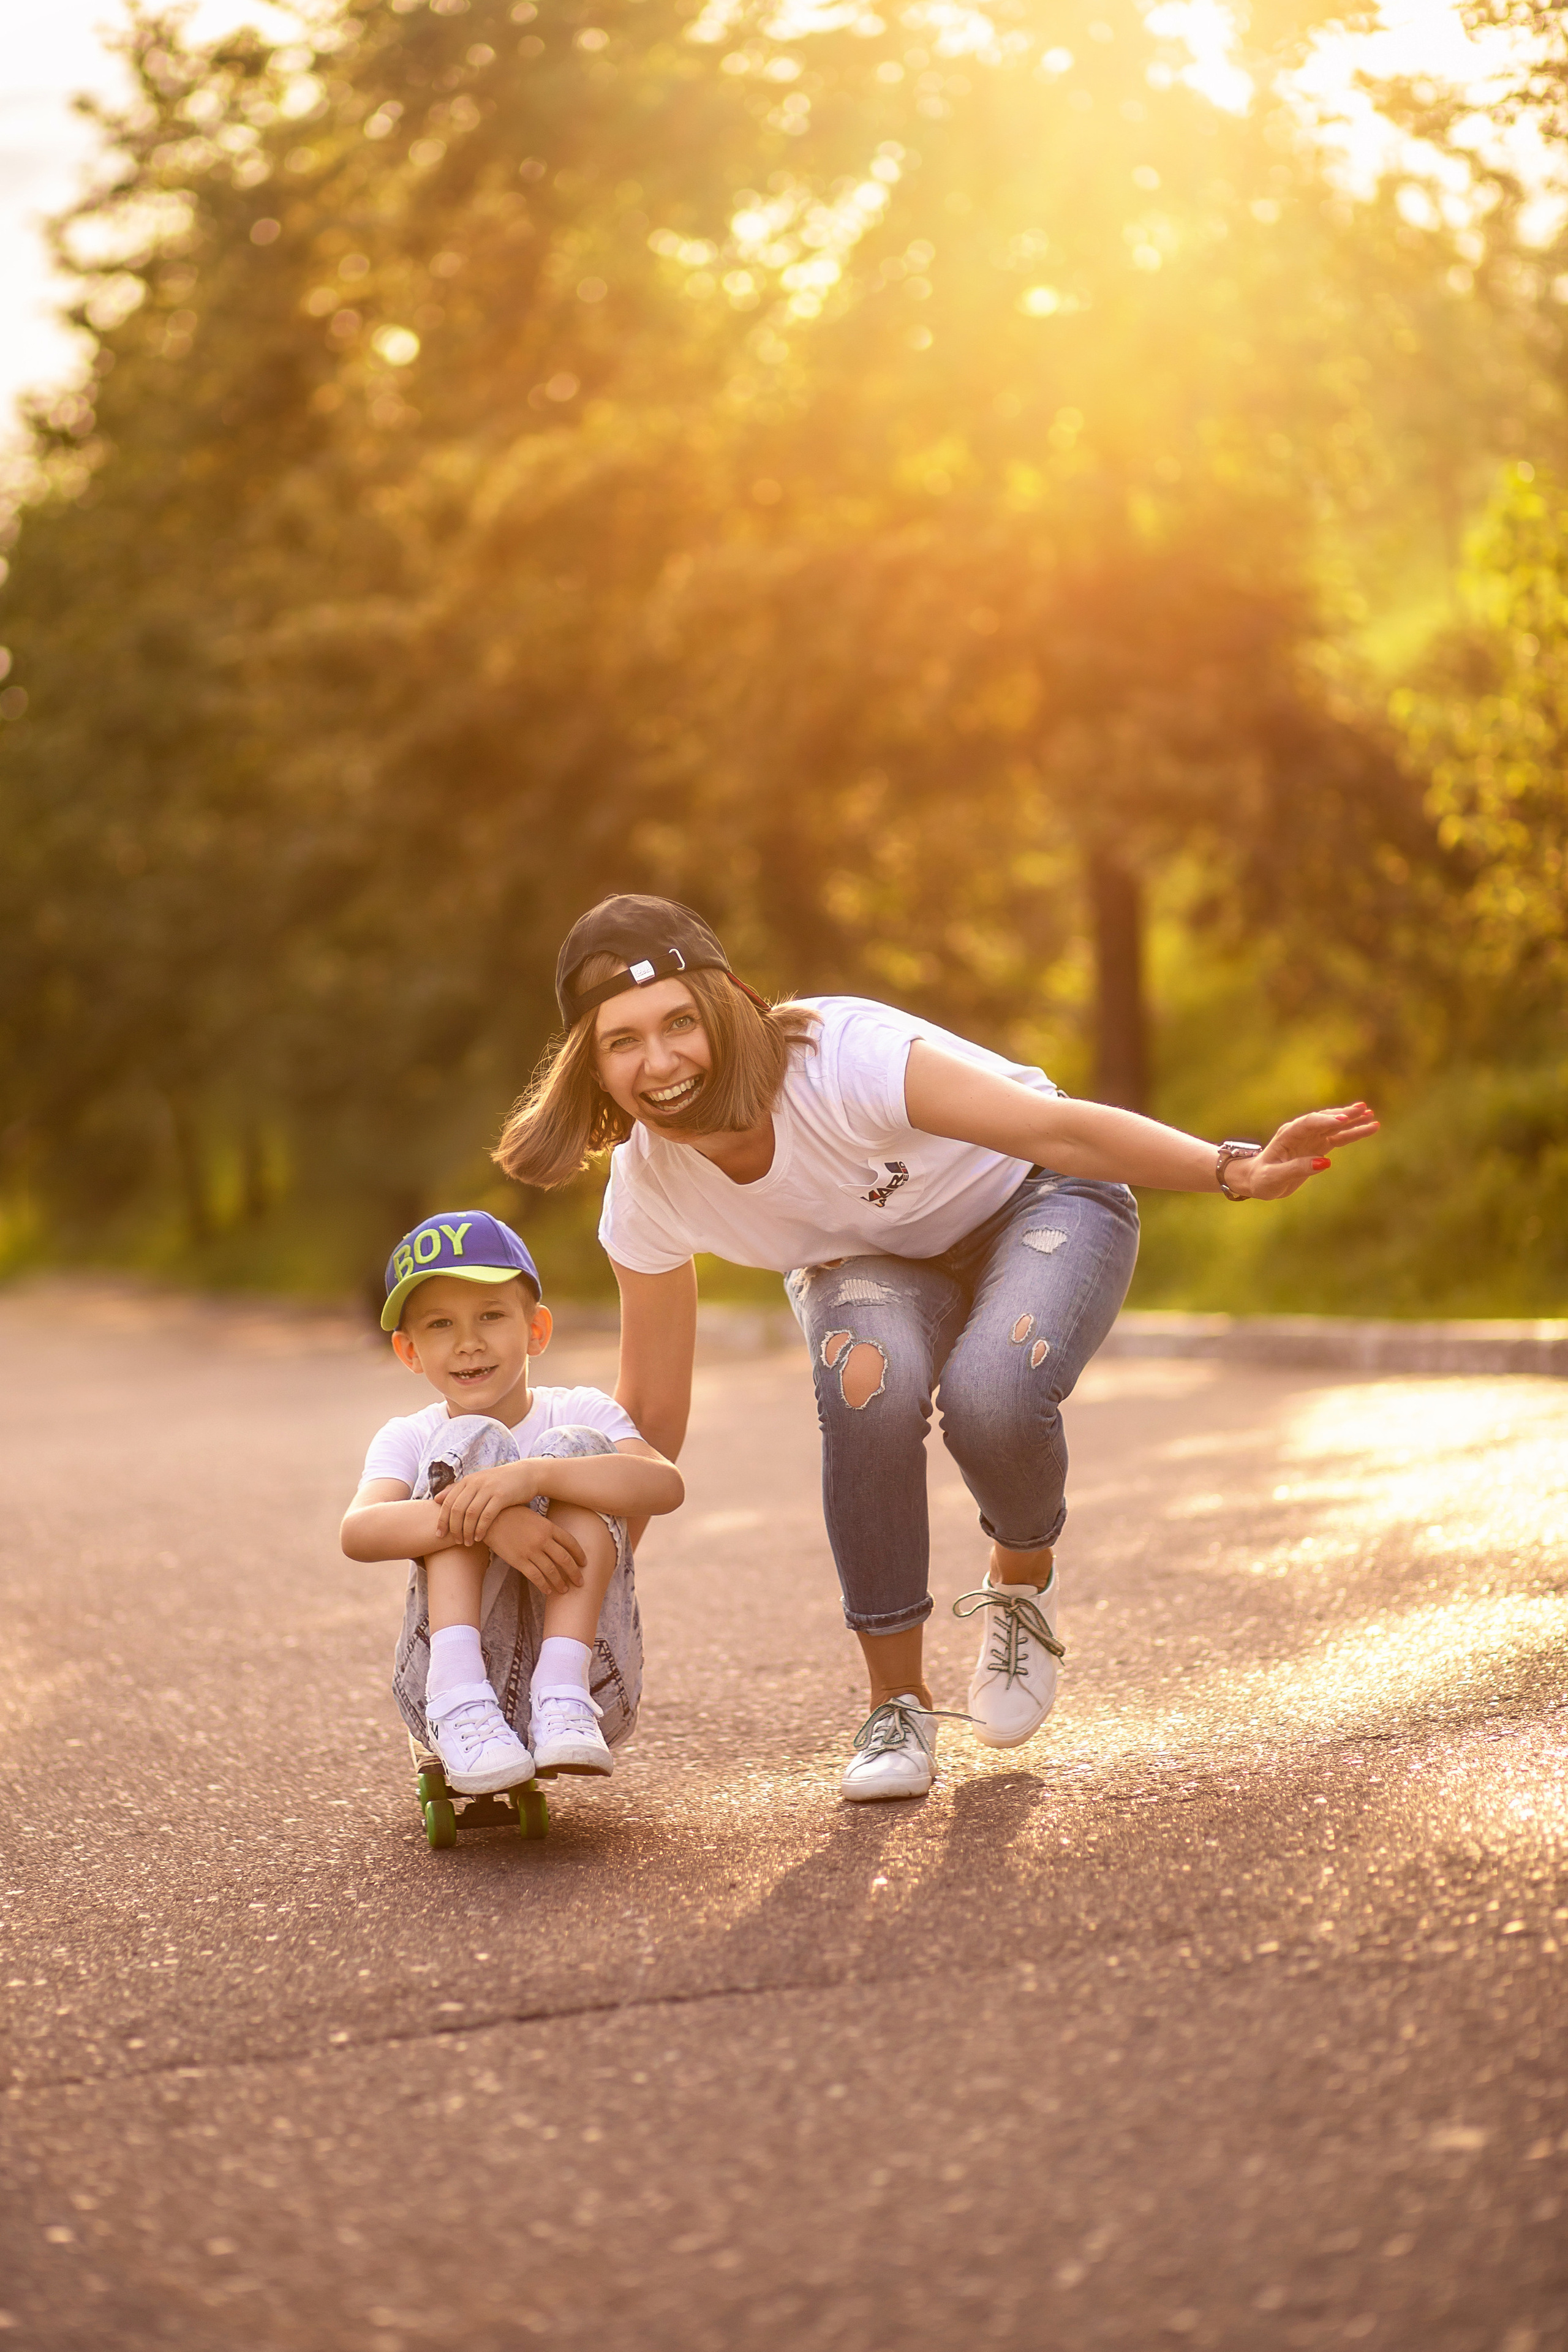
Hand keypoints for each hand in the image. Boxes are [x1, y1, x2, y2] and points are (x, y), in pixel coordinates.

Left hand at [434, 1462, 538, 1546]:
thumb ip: (457, 1490)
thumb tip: (436, 1499)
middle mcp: (476, 1483)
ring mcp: (489, 1489)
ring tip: (467, 1543)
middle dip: (454, 1528)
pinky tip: (479, 1538)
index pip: (447, 1502)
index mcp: (468, 1480)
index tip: (439, 1535)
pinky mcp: (502, 1496)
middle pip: (457, 1509)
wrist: (527, 1474)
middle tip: (456, 1541)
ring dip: (466, 1531)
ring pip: (470, 1514)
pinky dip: (480, 1529)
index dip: (441, 1520)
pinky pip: (487, 1515)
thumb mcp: (478, 1482)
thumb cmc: (500, 1482)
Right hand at [482, 1502, 586, 1596]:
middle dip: (575, 1573)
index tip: (584, 1563)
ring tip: (565, 1590)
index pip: (571, 1543)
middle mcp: (543, 1539)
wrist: (490, 1518)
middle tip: (581, 1583)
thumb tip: (558, 1540)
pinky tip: (548, 1591)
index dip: (579, 1555)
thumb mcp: (534, 1517)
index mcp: (549, 1527)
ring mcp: (531, 1551)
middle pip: (565, 1559)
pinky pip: (535, 1576)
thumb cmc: (512, 1514)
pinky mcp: (519, 1560)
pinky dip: (544, 1585)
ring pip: (551, 1571)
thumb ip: (547, 1528)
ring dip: (560, 1582)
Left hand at [1236, 1102, 1379, 1200]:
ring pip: (1335, 1127)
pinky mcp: (1318, 1146)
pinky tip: (1369, 1127)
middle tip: (1363, 1109)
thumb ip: (1297, 1169)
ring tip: (1371, 1115)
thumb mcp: (1274, 1177)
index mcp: (1287, 1135)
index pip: (1308, 1123)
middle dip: (1343, 1115)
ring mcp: (1311, 1138)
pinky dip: (1353, 1133)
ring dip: (1353, 1121)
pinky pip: (1339, 1137)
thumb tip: (1325, 1162)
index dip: (1325, 1121)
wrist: (1258, 1179)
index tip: (1343, 1120)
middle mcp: (1300, 1132)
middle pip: (1324, 1119)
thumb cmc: (1262, 1179)